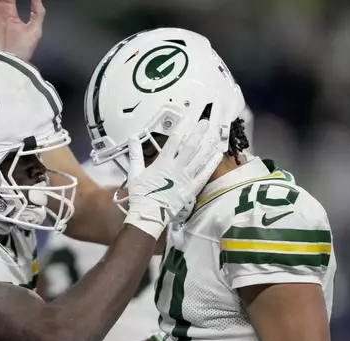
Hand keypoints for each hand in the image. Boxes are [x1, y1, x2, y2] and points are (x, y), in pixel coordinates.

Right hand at [125, 119, 220, 238]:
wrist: (149, 214)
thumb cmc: (140, 194)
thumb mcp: (134, 173)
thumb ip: (135, 154)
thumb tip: (132, 137)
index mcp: (162, 163)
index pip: (174, 140)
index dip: (182, 127)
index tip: (188, 117)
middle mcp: (176, 168)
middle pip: (190, 146)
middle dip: (199, 133)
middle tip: (206, 122)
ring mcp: (186, 178)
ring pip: (199, 158)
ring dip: (208, 145)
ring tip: (215, 134)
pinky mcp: (192, 188)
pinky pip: (204, 174)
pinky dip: (211, 164)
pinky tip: (217, 155)